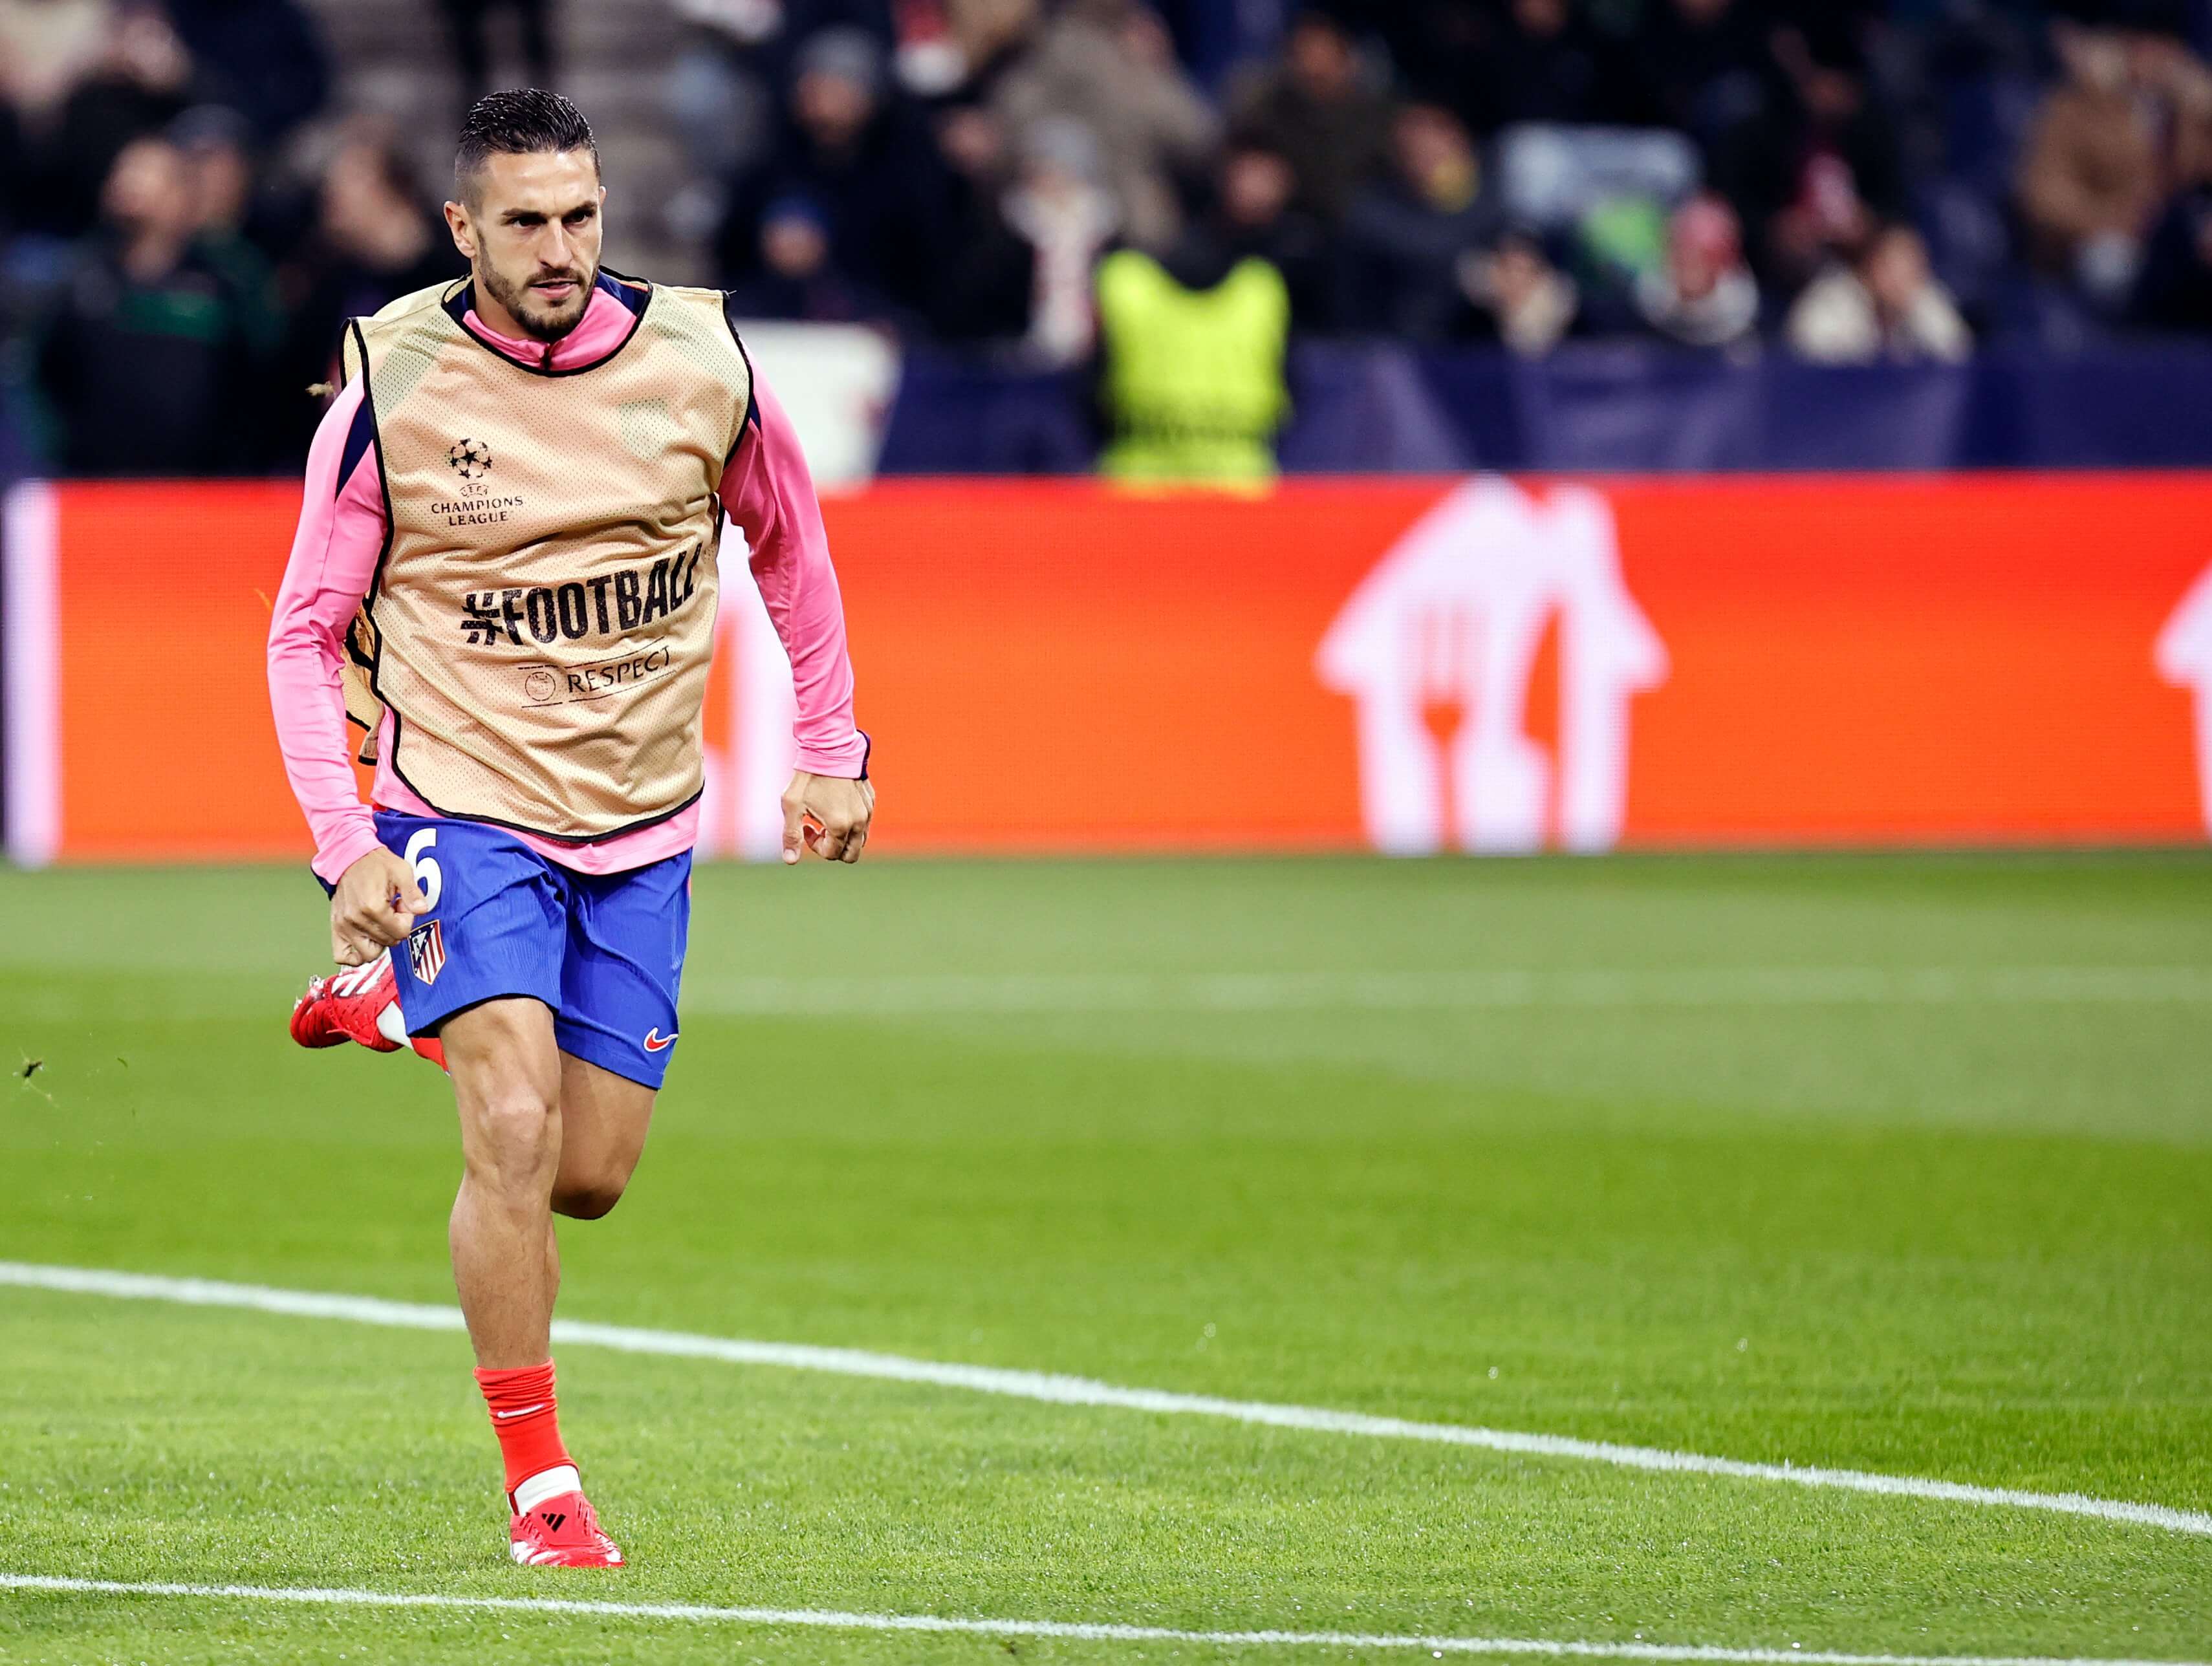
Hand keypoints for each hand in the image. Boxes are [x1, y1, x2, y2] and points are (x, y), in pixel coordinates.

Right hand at [330, 846, 427, 964]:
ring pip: (369, 954)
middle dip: (395, 929)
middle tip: (391, 911)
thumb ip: (413, 893)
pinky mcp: (336, 928)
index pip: (401, 932)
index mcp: (373, 907)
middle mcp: (356, 920)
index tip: (401, 906)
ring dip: (379, 942)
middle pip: (388, 942)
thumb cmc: (377, 865)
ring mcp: (343, 926)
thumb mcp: (402, 871)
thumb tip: (422, 909)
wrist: (350, 858)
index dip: (407, 920)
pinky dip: (356, 954)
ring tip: (380, 923)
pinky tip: (366, 939)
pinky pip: (343, 956)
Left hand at [781, 771, 874, 864]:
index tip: (806, 828)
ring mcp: (867, 811)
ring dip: (844, 838)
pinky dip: (852, 823)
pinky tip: (837, 806)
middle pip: (851, 855)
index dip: (815, 847)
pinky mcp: (871, 801)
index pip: (832, 854)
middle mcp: (858, 822)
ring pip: (860, 840)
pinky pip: (865, 822)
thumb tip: (790, 861)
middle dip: (834, 850)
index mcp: (840, 826)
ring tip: (828, 819)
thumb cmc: (808, 777)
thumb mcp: (792, 806)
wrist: (829, 748)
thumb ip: (791, 835)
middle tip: (820, 830)